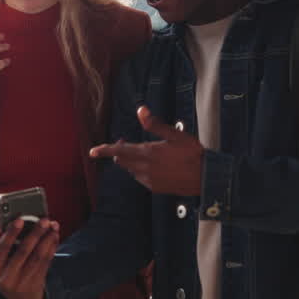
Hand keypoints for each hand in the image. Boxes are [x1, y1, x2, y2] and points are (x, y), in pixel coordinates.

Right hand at [0, 218, 59, 298]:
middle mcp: (7, 277)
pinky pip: (46, 262)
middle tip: (43, 220)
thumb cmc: (4, 272)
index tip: (19, 220)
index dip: (10, 234)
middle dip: (35, 234)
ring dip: (47, 239)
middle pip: (23, 251)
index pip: (2, 249)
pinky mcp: (36, 282)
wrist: (20, 297)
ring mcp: (23, 281)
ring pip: (38, 256)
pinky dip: (51, 247)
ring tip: (52, 226)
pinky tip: (54, 236)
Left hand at [89, 106, 203, 196]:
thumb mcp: (175, 134)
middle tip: (122, 143)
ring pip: (130, 169)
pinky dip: (139, 170)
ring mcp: (149, 180)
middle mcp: (145, 168)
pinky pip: (140, 178)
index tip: (92, 151)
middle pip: (122, 161)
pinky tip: (151, 165)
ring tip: (140, 153)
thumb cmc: (192, 153)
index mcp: (148, 153)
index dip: (104, 150)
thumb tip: (140, 110)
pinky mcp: (154, 187)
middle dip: (118, 152)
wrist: (205, 178)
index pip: (119, 151)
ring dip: (130, 161)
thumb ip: (154, 124)